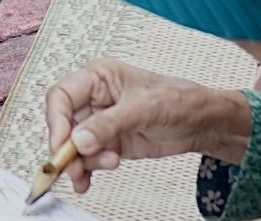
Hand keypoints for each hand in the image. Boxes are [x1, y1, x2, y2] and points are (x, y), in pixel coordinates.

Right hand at [45, 59, 251, 193]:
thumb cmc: (178, 100)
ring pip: (73, 144)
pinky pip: (88, 157)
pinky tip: (87, 182)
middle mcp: (94, 98)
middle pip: (64, 122)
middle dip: (66, 147)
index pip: (61, 95)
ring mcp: (101, 122)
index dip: (57, 120)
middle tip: (73, 169)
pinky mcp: (110, 143)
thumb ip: (108, 124)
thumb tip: (77, 140)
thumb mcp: (143, 109)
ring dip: (80, 162)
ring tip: (101, 169)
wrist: (204, 123)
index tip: (62, 146)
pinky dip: (85, 171)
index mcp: (98, 77)